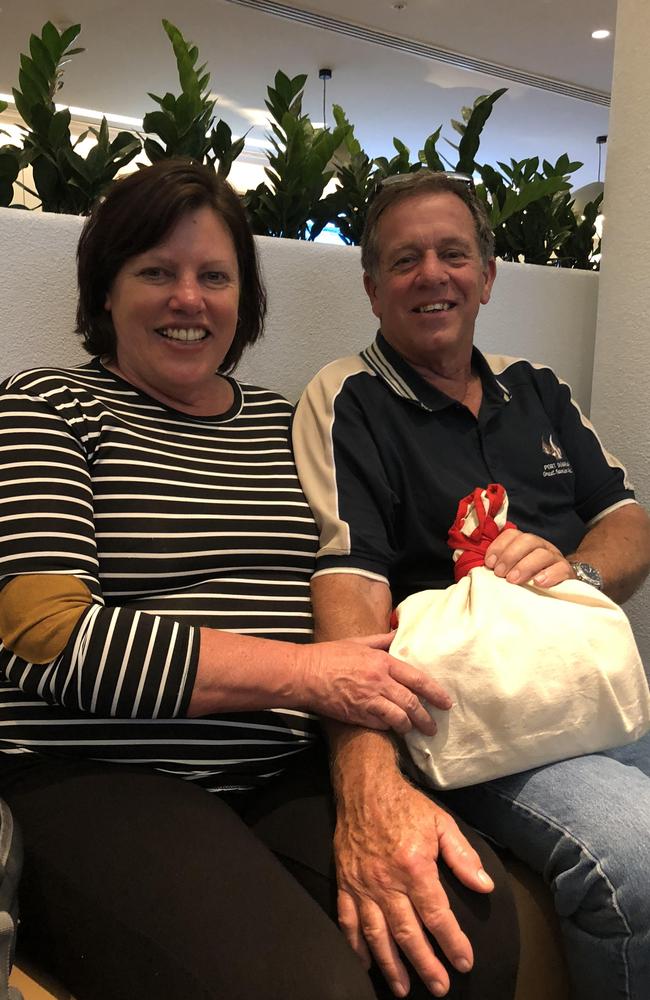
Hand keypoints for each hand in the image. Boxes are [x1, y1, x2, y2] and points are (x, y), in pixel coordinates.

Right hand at [299, 633, 451, 734]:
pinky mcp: (357, 715)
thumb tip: (398, 633)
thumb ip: (381, 640)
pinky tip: (393, 730)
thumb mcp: (358, 642)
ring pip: (399, 718)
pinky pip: (381, 726)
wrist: (304, 674)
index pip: (417, 679)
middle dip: (426, 718)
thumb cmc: (329, 655)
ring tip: (415, 732)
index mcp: (382, 662)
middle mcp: (379, 682)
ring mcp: (368, 701)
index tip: (445, 702)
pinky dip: (390, 729)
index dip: (435, 692)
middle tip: (434, 727)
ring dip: (410, 726)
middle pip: (412, 703)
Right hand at [335, 772, 493, 996]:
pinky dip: (355, 946)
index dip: (453, 942)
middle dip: (426, 964)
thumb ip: (463, 857)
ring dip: (391, 965)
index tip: (465, 962)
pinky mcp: (344, 882)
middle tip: (440, 987)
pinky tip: (366, 963)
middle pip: (408, 933)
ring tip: (403, 989)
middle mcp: (387, 882)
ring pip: (377, 935)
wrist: (364, 787)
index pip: (437, 915)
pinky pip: (348, 921)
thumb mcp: (441, 823)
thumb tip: (485, 887)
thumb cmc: (406, 805)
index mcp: (414, 867)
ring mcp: (362, 885)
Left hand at [484, 527, 573, 587]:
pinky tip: (538, 582)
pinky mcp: (567, 572)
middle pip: (527, 540)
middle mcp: (541, 546)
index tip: (489, 563)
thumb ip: (501, 565)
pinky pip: (561, 569)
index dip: (498, 546)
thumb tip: (483, 567)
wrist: (560, 588)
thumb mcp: (513, 570)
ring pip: (542, 554)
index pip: (512, 534)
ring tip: (513, 580)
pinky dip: (549, 574)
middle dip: (510, 556)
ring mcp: (555, 558)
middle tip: (500, 574)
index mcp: (526, 543)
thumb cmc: (529, 579)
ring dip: (525, 566)